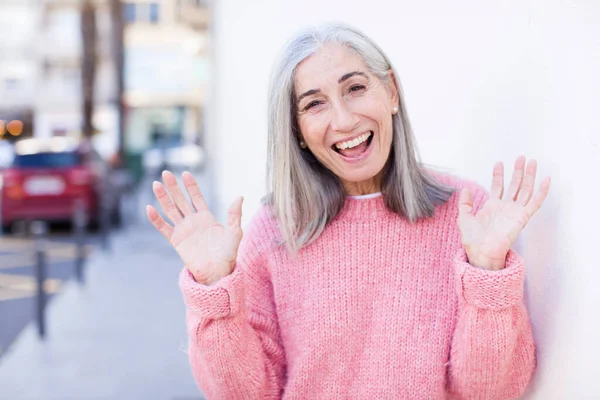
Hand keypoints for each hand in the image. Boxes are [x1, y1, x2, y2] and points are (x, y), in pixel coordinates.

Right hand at [146, 171, 243, 284]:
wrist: (217, 272)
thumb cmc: (228, 254)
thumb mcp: (234, 232)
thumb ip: (235, 215)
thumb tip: (240, 197)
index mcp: (206, 217)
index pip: (196, 197)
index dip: (191, 186)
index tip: (185, 173)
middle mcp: (193, 221)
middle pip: (180, 200)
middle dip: (173, 187)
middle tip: (165, 172)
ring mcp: (183, 230)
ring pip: (170, 210)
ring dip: (163, 198)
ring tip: (156, 184)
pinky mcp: (176, 240)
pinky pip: (163, 228)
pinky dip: (156, 219)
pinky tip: (149, 208)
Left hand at [457, 156, 550, 270]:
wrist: (480, 253)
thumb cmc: (473, 240)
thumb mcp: (464, 218)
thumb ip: (465, 203)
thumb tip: (465, 188)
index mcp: (493, 207)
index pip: (498, 186)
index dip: (499, 175)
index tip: (499, 163)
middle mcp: (505, 207)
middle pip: (515, 185)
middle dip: (518, 171)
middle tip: (521, 157)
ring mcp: (515, 212)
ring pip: (525, 190)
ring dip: (529, 176)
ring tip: (532, 162)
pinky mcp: (522, 217)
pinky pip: (535, 203)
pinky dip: (542, 191)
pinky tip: (546, 180)